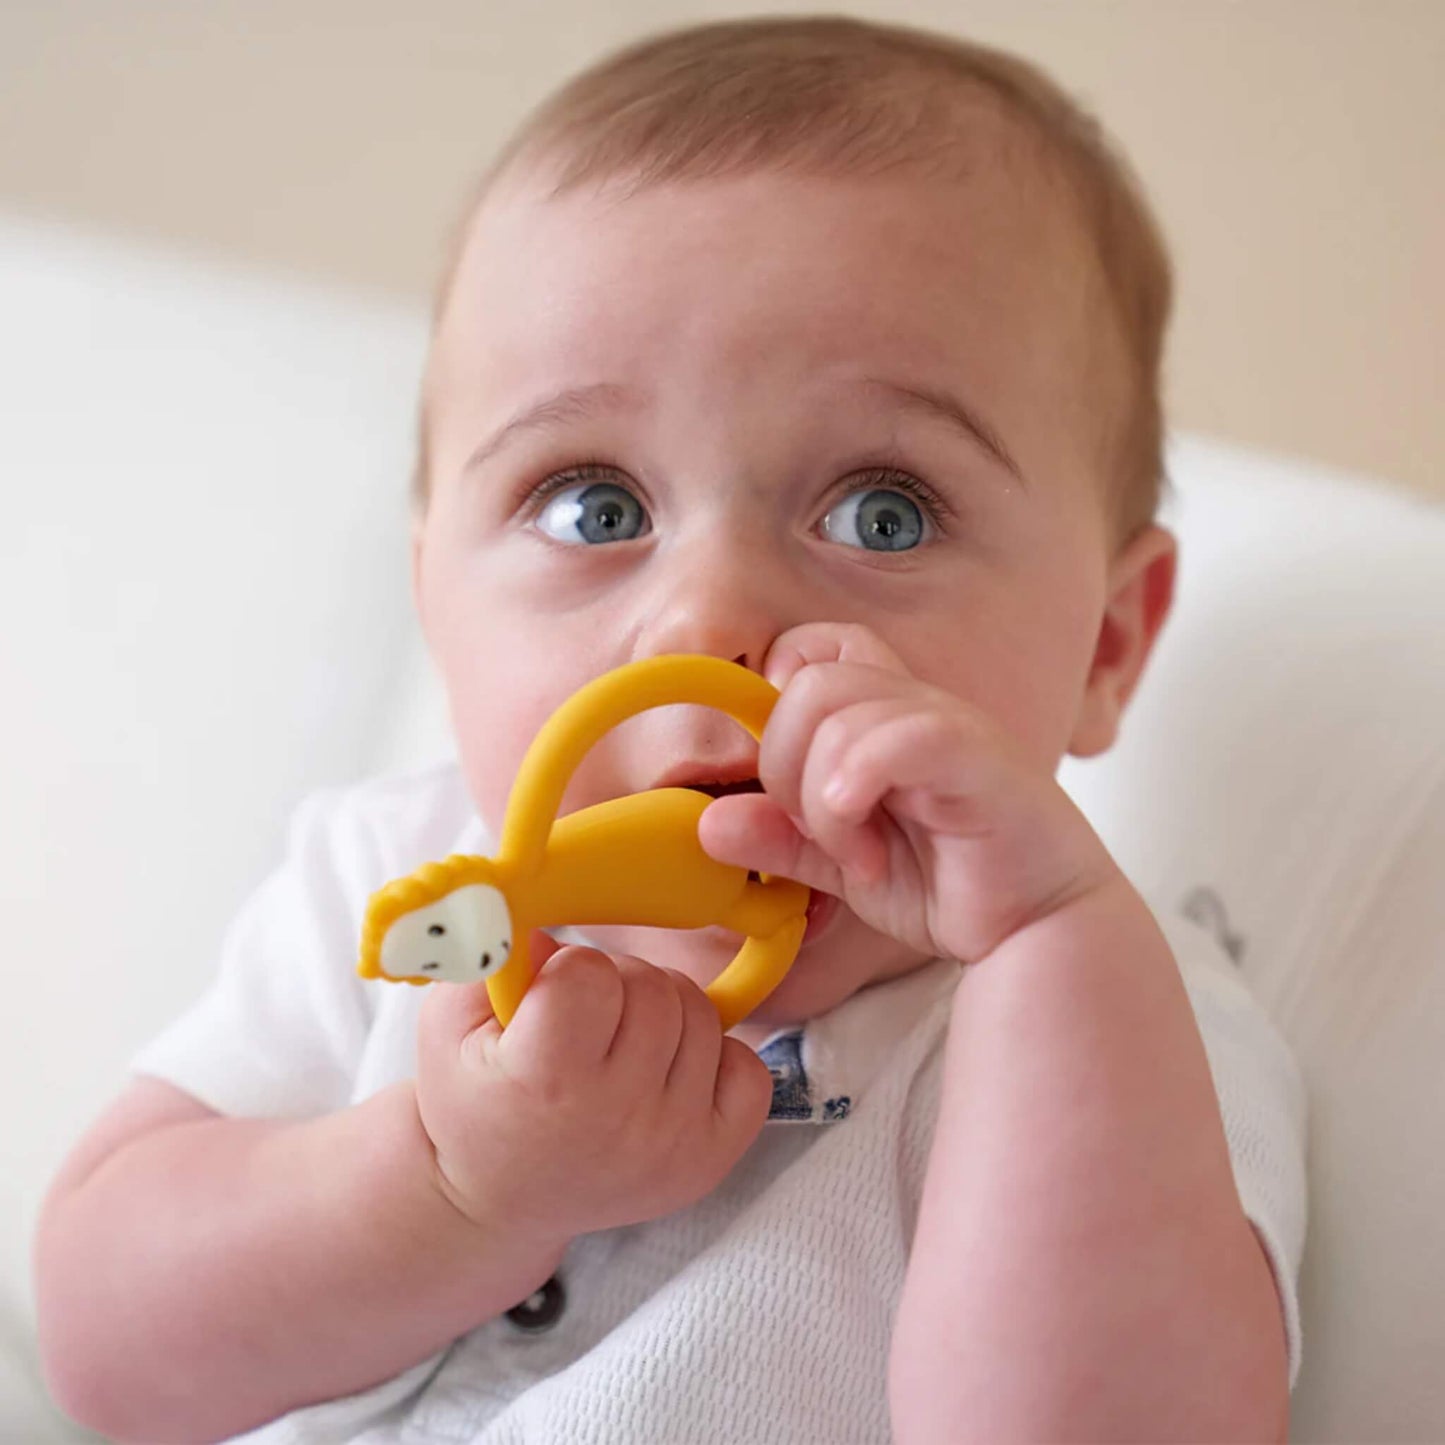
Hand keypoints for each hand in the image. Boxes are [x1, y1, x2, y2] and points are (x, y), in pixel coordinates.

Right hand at [413, 937, 772, 1243]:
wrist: (496, 1200)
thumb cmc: (471, 1100)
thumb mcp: (447, 1026)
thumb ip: (489, 957)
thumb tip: (552, 920)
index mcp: (544, 1080)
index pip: (591, 974)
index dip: (570, 972)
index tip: (549, 1001)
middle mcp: (617, 1118)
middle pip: (655, 987)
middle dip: (621, 985)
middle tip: (587, 1019)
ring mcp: (671, 1144)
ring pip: (702, 1016)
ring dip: (665, 1014)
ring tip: (619, 1044)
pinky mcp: (709, 1160)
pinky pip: (748, 1069)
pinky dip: (716, 1059)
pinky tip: (667, 1072)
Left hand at [698, 622, 1120, 964]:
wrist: (1044, 928)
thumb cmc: (953, 885)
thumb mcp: (843, 867)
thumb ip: (783, 841)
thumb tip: (707, 824)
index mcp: (880, 715)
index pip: (806, 648)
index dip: (772, 703)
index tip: (785, 786)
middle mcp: (912, 704)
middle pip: (804, 679)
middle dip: (785, 766)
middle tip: (822, 834)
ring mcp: (947, 724)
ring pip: (836, 706)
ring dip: (822, 795)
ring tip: (860, 856)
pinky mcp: (979, 759)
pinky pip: (898, 737)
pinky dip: (857, 785)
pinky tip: (866, 849)